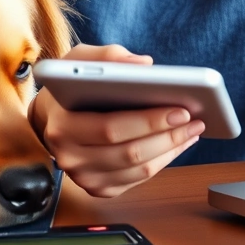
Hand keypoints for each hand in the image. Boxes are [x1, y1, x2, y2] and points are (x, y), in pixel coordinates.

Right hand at [32, 43, 204, 197]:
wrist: (49, 120)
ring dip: (171, 149)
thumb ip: (107, 56)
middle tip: (195, 120)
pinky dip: (163, 161)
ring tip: (193, 130)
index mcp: (62, 125)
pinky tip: (178, 143)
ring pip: (139, 169)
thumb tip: (144, 65)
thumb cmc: (67, 89)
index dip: (149, 121)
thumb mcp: (76, 60)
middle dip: (168, 135)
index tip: (180, 109)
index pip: (111, 128)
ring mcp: (83, 177)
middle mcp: (69, 157)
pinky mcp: (99, 188)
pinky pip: (139, 178)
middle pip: (129, 152)